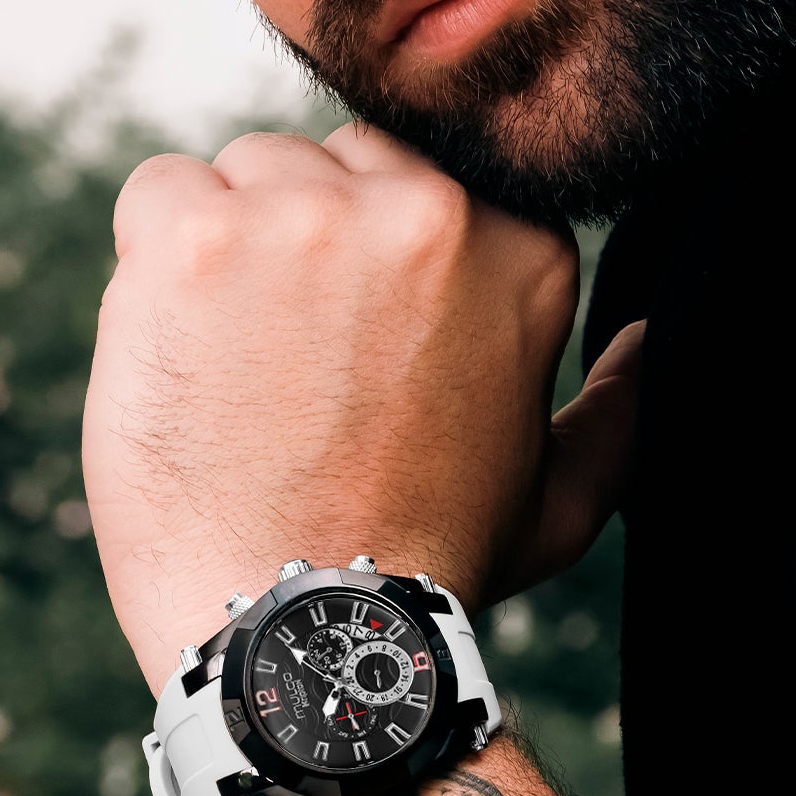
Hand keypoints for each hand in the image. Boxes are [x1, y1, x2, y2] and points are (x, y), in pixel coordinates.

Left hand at [82, 123, 643, 691]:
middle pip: (330, 159)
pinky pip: (159, 189)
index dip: (369, 259)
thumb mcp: (556, 498)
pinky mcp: (198, 237)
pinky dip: (149, 255)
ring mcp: (309, 214)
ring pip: (246, 170)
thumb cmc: (427, 566)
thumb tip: (646, 342)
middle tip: (290, 358)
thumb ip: (614, 412)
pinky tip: (177, 344)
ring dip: (228, 247)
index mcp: (517, 243)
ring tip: (236, 363)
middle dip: (304, 237)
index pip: (412, 175)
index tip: (353, 340)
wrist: (299, 636)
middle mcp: (426, 206)